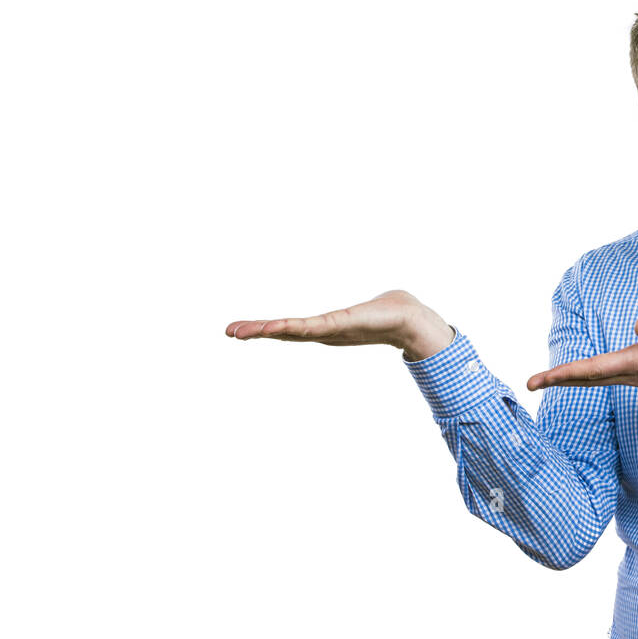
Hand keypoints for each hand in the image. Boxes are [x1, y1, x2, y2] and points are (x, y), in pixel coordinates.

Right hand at [225, 289, 453, 359]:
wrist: (408, 319)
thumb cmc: (386, 312)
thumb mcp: (360, 310)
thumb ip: (352, 310)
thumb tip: (352, 307)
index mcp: (323, 327)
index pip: (286, 328)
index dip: (263, 329)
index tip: (238, 329)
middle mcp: (322, 332)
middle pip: (282, 332)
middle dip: (255, 332)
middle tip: (228, 331)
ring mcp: (329, 330)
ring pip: (291, 331)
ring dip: (265, 331)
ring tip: (241, 331)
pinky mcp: (339, 326)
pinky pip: (310, 326)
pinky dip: (291, 328)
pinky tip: (273, 329)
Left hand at [526, 314, 637, 390]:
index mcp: (634, 362)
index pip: (592, 369)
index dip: (564, 372)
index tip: (542, 378)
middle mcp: (627, 374)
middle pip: (585, 379)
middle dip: (556, 380)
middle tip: (529, 384)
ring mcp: (629, 377)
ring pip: (591, 381)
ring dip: (566, 380)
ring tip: (542, 380)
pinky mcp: (632, 374)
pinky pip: (599, 379)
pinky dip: (580, 378)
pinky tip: (571, 376)